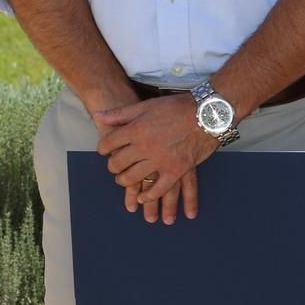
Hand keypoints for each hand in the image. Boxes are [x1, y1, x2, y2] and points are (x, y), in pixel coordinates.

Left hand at [93, 96, 217, 223]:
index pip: (109, 143)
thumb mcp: (145, 106)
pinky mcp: (176, 170)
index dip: (103, 148)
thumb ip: (120, 114)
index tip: (103, 151)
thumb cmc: (175, 107)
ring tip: (122, 180)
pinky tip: (142, 198)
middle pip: (119, 162)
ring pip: (135, 177)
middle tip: (113, 167)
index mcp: (135, 129)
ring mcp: (161, 160)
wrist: (206, 114)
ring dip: (125, 181)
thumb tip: (98, 116)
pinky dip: (149, 195)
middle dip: (113, 166)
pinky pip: (159, 188)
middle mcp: (145, 146)